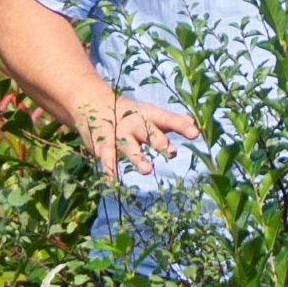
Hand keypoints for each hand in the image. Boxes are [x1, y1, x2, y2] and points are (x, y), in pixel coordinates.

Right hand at [72, 93, 198, 181]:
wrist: (92, 103)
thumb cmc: (129, 113)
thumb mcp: (149, 113)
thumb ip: (171, 121)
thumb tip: (194, 123)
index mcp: (148, 115)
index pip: (167, 119)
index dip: (181, 126)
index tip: (195, 134)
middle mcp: (134, 124)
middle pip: (148, 132)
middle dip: (159, 141)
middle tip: (171, 152)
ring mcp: (117, 134)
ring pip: (128, 146)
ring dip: (137, 158)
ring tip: (146, 170)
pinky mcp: (102, 145)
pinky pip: (107, 159)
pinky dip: (109, 171)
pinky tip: (113, 183)